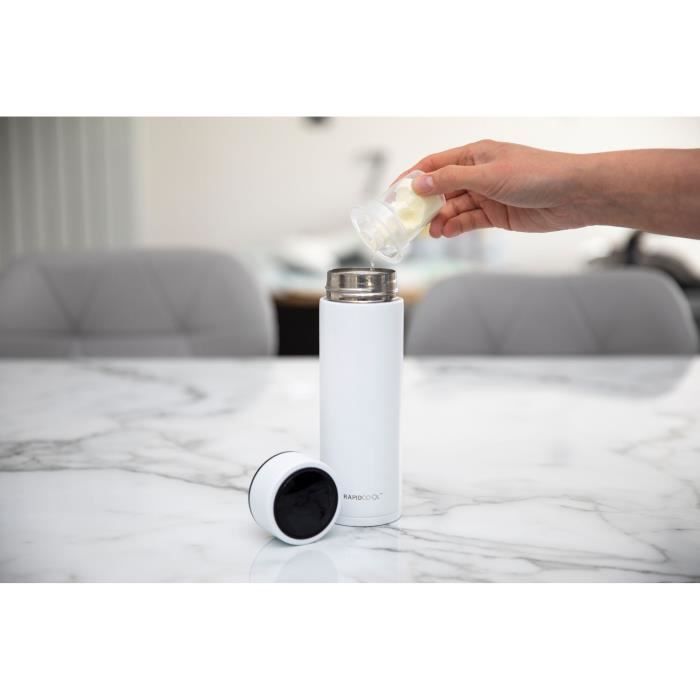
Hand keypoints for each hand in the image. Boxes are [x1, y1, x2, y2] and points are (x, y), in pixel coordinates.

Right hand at [399, 140, 594, 236]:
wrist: (574, 195)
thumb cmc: (538, 174)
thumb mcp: (488, 175)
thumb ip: (450, 180)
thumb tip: (419, 183)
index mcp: (475, 154)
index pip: (434, 164)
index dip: (412, 177)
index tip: (394, 193)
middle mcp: (478, 173)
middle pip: (441, 189)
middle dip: (424, 204)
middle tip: (408, 220)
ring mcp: (487, 194)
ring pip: (453, 208)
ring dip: (440, 220)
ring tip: (431, 233)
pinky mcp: (496, 214)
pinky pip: (468, 220)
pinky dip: (456, 227)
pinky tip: (446, 233)